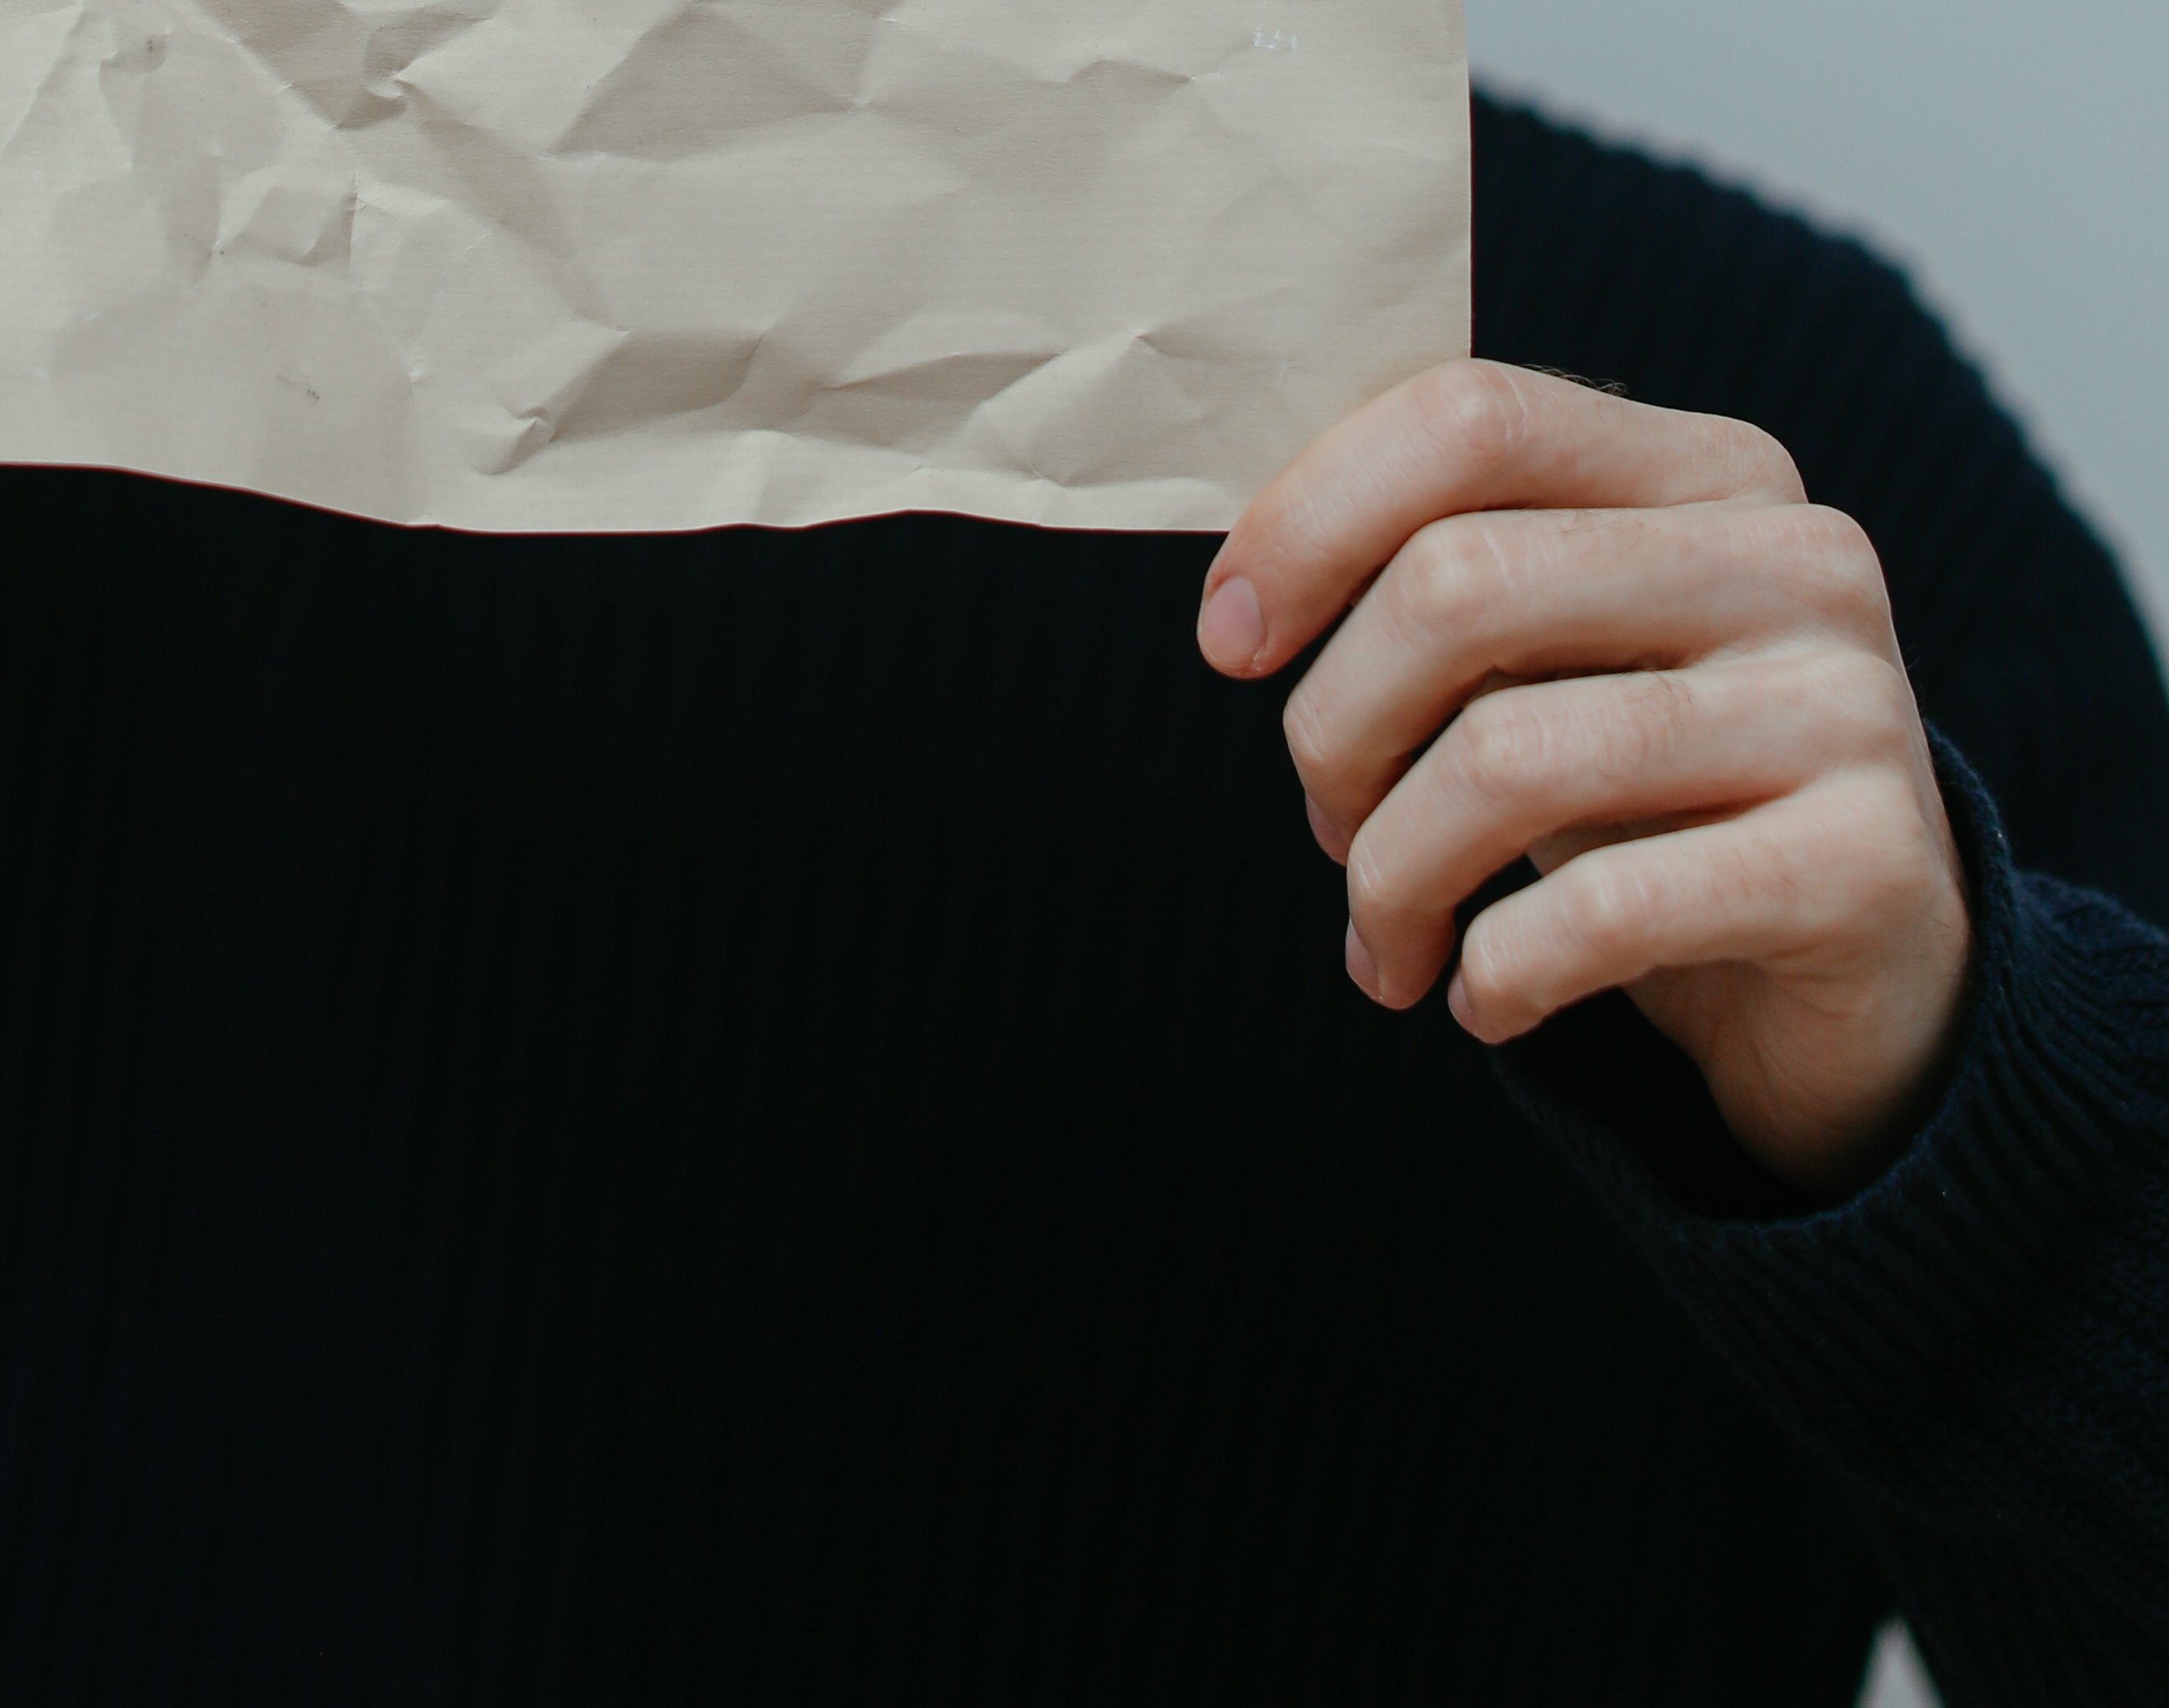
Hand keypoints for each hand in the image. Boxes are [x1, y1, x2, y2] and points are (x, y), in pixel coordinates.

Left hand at [1196, 360, 1972, 1199]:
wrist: (1864, 965)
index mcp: (1704, 474)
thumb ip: (1441, 590)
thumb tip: (1241, 596)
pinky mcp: (1864, 865)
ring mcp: (1844, 707)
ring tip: (1388, 941)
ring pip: (1505, 758)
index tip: (1229, 640)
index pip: (1466, 420)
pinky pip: (1602, 910)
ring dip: (1390, 877)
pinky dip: (1494, 974)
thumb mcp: (1551, 667)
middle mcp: (1793, 561)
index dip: (1305, 524)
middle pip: (1455, 585)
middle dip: (1332, 730)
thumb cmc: (1652, 800)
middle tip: (1329, 824)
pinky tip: (1482, 998)